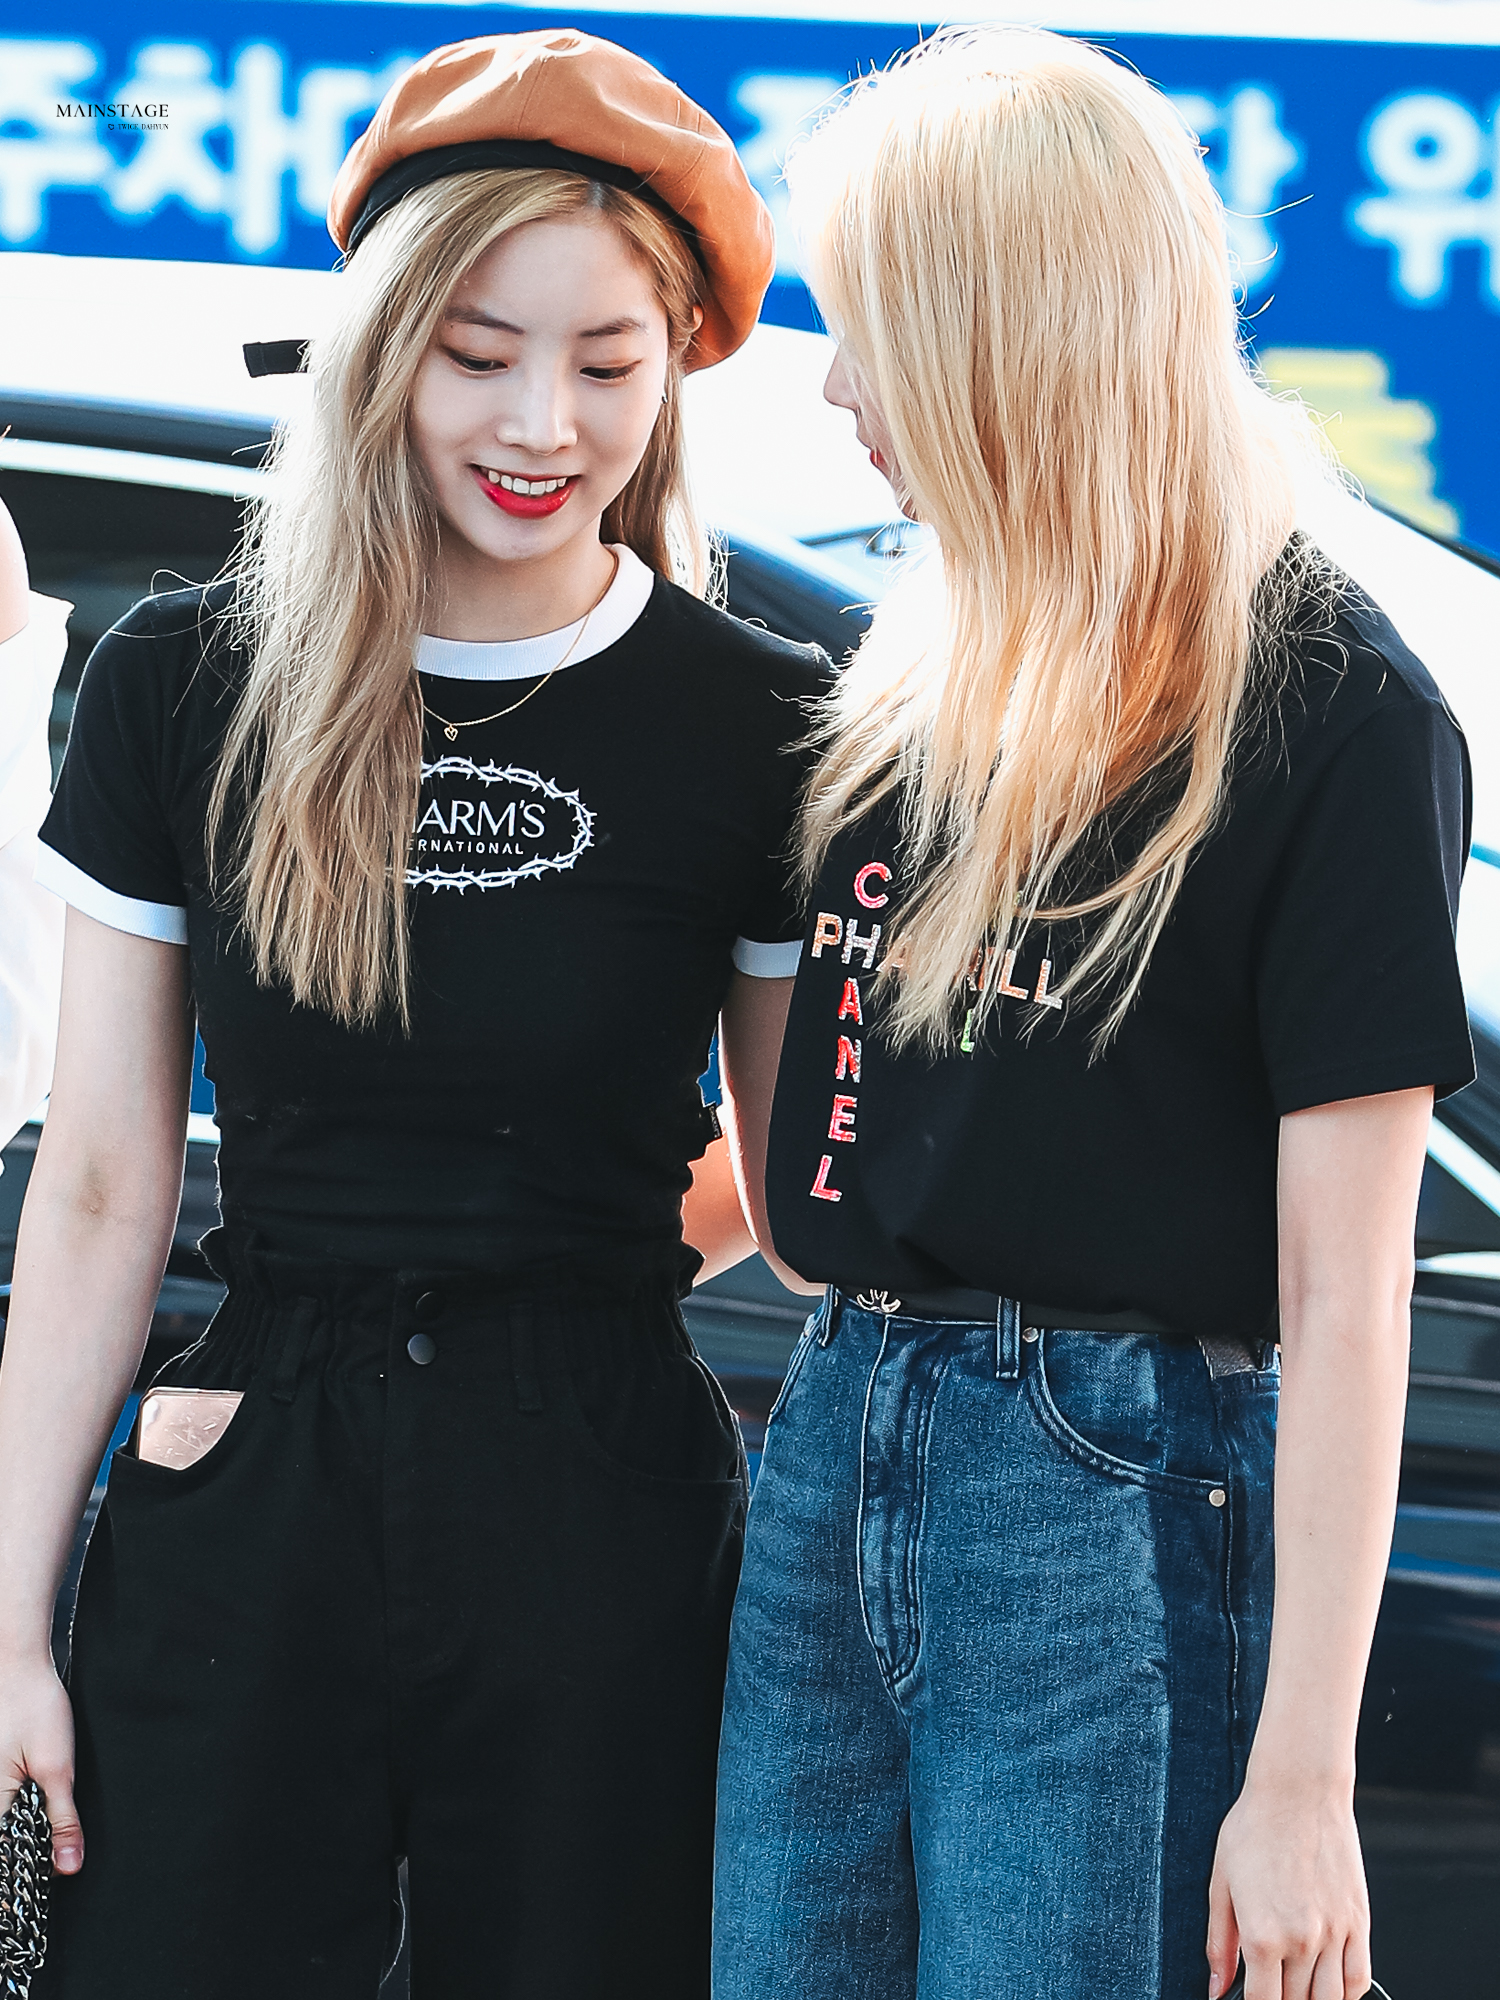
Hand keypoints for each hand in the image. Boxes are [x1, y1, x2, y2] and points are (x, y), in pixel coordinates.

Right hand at [0, 1653, 83, 1872]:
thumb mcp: (58, 1768)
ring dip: (18, 1832)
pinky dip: (15, 1811)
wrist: (17, 1662)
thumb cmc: (33, 1707)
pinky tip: (28, 1806)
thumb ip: (63, 1819)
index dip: (16, 1880)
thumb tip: (68, 1865)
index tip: (28, 1897)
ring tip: (37, 1837)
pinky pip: (3, 1801)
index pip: (4, 1857)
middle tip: (43, 1871)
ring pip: (5, 1822)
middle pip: (4, 1839)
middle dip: (20, 1854)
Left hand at [1207, 1778, 1369, 1999]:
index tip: (1251, 1998)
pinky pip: (1359, 1979)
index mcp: (1262, 1934)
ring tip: (1296, 1984)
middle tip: (1270, 1980)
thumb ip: (1219, 1941)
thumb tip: (1217, 1988)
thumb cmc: (1254, 1828)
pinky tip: (1329, 1985)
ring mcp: (1334, 1933)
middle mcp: (1301, 1940)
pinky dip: (1345, 1993)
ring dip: (1311, 1999)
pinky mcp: (1358, 1922)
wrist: (1298, 1791)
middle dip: (1281, 1999)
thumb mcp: (1221, 1882)